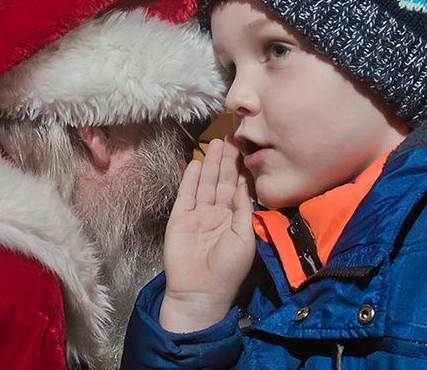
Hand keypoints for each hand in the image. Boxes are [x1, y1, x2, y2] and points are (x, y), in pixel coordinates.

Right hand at [159, 135, 255, 332]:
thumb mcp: (244, 238)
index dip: (242, 169)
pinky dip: (190, 178)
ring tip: (216, 142)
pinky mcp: (180, 218)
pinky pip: (186, 194)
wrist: (200, 291)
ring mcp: (197, 215)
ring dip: (210, 163)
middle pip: (221, 181)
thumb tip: (245, 184)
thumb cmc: (228, 269)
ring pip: (205, 183)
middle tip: (232, 135)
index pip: (238, 189)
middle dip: (227, 159)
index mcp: (234, 219)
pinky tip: (195, 162)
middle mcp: (216, 214)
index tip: (247, 148)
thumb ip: (243, 210)